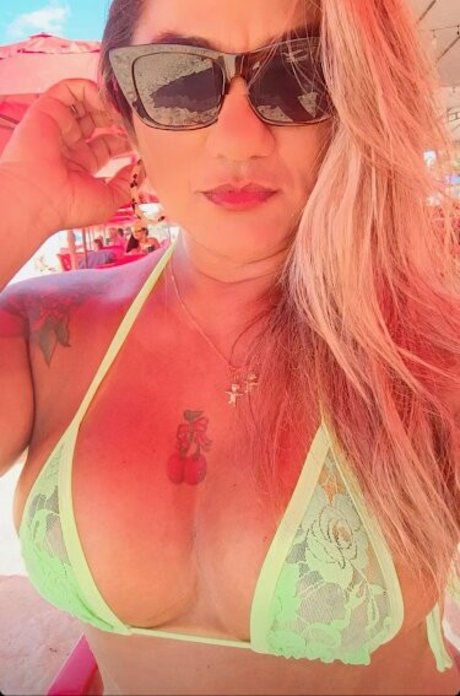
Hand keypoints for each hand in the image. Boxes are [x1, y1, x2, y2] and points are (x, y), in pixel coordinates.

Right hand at [1, 78, 133, 234]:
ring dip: (104, 102)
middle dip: (116, 118)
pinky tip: (103, 101)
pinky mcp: (47, 111)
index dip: (124, 139)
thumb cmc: (69, 206)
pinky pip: (67, 90)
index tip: (138, 139)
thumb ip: (127, 183)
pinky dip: (87, 89)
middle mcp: (68, 144)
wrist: (39, 198)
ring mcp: (57, 127)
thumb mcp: (109, 201)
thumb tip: (140, 169)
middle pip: (97, 120)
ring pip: (83, 102)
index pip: (106, 144)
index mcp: (81, 165)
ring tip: (119, 110)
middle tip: (131, 122)